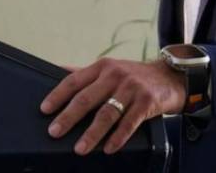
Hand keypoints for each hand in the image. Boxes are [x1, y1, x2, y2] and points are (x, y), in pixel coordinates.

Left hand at [40, 57, 185, 154]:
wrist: (170, 77)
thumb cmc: (134, 76)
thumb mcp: (110, 69)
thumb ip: (85, 72)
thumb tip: (57, 70)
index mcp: (102, 67)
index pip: (74, 80)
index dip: (58, 95)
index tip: (45, 109)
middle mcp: (115, 75)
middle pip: (87, 98)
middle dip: (68, 117)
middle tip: (55, 132)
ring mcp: (132, 88)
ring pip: (107, 114)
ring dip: (92, 133)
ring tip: (80, 148)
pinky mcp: (147, 102)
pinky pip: (129, 123)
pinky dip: (118, 137)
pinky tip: (108, 148)